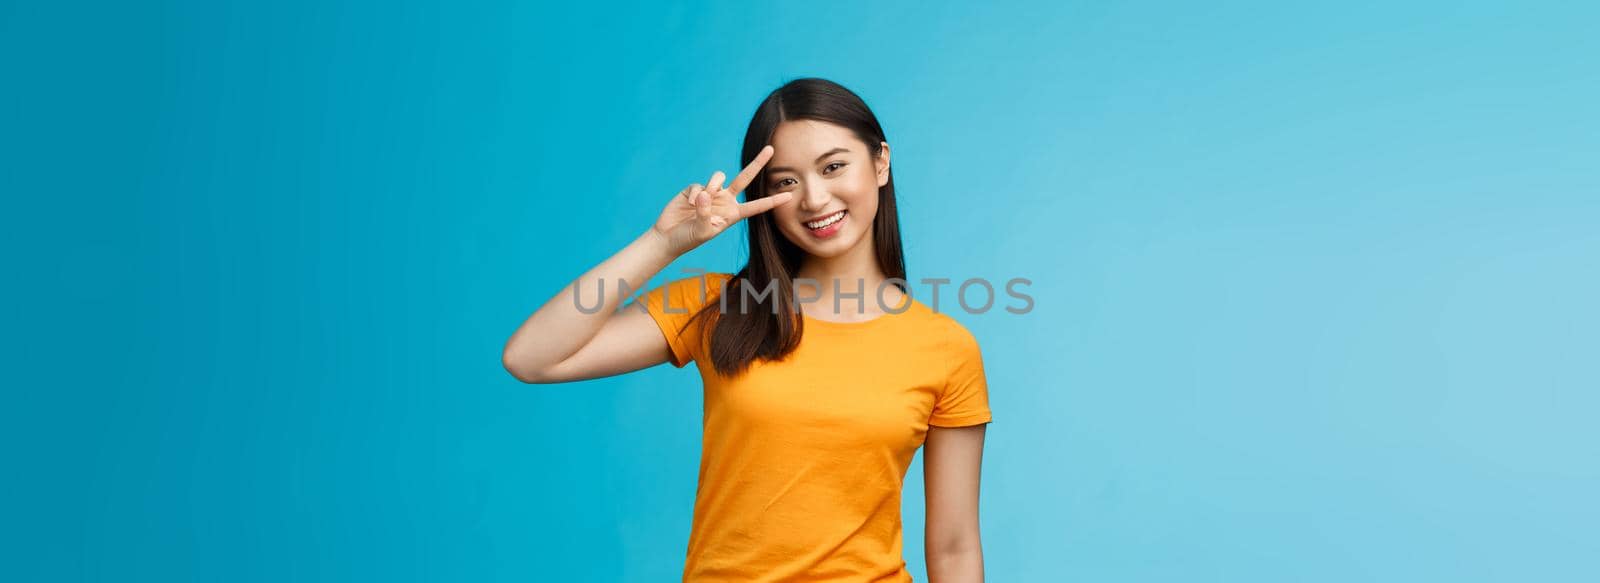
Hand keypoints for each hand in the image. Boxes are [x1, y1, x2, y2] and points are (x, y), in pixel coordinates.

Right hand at [651, 145, 791, 257]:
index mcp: (732, 214)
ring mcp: (711, 193)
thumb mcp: (702, 231)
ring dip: (711, 186)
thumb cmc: (688, 239)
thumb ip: (705, 214)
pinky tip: (689, 205)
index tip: (789, 196)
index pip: (756, 206)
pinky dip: (694, 194)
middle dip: (757, 163)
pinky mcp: (695, 189)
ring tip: (699, 203)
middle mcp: (725, 201)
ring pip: (719, 177)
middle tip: (770, 149)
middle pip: (745, 178)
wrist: (668, 237)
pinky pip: (699, 185)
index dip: (772, 201)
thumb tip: (705, 193)